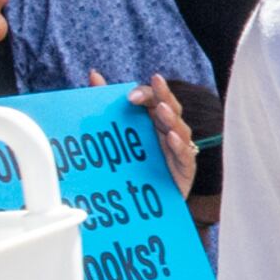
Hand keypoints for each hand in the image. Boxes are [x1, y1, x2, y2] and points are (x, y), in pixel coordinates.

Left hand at [101, 71, 198, 194]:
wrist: (141, 205)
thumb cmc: (131, 167)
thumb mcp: (116, 135)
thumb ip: (107, 105)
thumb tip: (93, 74)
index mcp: (153, 121)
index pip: (154, 99)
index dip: (146, 92)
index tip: (129, 95)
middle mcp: (168, 131)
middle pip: (170, 107)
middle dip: (162, 94)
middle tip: (154, 82)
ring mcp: (178, 149)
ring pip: (180, 128)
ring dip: (171, 117)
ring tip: (162, 109)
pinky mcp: (185, 168)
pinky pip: (186, 154)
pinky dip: (179, 145)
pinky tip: (171, 137)